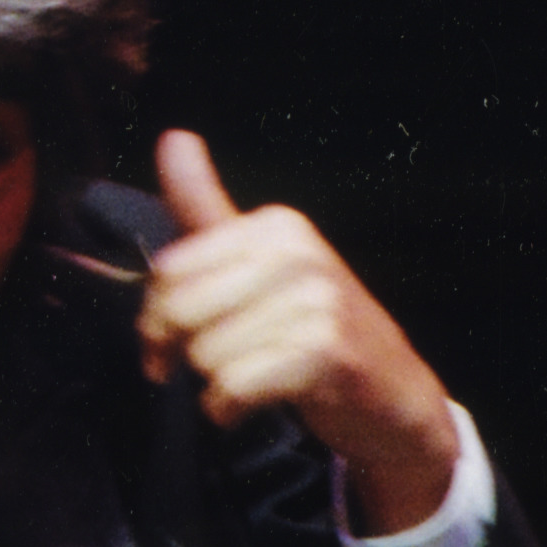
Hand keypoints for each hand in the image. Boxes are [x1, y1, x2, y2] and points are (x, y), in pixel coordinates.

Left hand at [137, 131, 458, 534]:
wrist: (394, 395)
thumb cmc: (313, 330)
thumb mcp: (260, 263)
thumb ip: (208, 208)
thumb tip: (172, 135)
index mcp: (277, 226)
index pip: (168, 271)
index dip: (153, 320)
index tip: (163, 347)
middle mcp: (298, 253)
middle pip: (180, 313)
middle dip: (180, 354)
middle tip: (207, 370)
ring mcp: (317, 301)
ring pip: (204, 355)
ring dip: (213, 386)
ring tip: (252, 382)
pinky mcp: (324, 354)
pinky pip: (231, 387)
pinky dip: (227, 410)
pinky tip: (250, 407)